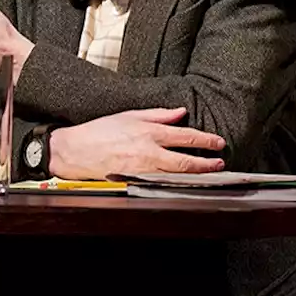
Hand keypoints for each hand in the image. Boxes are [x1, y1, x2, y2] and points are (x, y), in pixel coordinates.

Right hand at [48, 107, 225, 179]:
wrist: (75, 151)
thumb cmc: (98, 131)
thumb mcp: (128, 116)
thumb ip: (157, 114)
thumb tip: (179, 112)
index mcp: (148, 132)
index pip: (185, 136)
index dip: (205, 140)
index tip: (217, 142)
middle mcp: (149, 151)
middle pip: (186, 160)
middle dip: (207, 163)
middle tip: (220, 162)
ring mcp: (143, 170)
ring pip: (177, 175)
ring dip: (196, 175)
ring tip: (209, 173)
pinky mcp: (135, 182)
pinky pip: (163, 183)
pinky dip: (177, 183)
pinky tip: (185, 182)